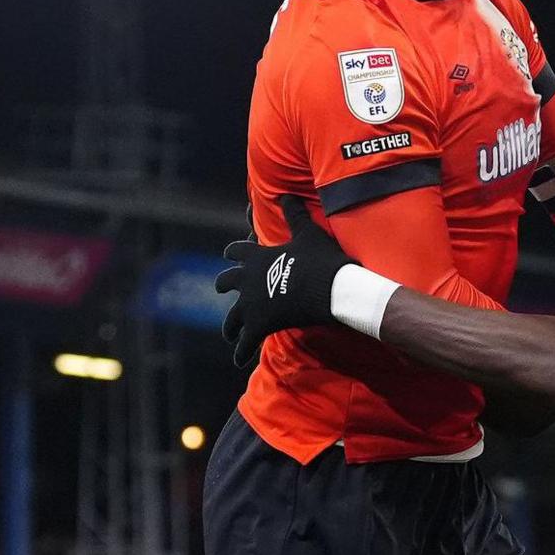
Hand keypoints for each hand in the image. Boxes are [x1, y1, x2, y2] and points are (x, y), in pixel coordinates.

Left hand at [215, 194, 354, 366]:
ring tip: (230, 334)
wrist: (332, 288)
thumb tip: (285, 193)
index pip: (237, 252)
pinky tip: (238, 361)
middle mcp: (248, 280)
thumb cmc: (322, 260)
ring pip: (231, 317)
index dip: (233, 253)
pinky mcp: (260, 325)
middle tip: (221, 290)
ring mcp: (252, 304)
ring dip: (229, 325)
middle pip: (226, 282)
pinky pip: (246, 342)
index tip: (228, 255)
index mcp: (257, 257)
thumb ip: (294, 214)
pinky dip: (241, 352)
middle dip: (224, 286)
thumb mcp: (308, 233)